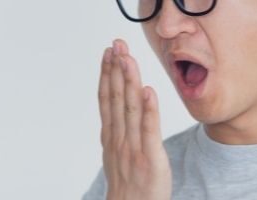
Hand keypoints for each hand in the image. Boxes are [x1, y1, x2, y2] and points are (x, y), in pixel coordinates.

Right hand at [98, 39, 171, 199]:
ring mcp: (133, 149)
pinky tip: (149, 91)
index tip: (108, 52)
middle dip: (116, 70)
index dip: (107, 74)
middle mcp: (119, 139)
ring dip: (129, 81)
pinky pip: (149, 131)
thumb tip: (119, 106)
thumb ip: (118, 130)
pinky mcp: (150, 159)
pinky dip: (149, 110)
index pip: (107, 99)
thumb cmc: (128, 187)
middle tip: (116, 44)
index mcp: (111, 137)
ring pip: (130, 109)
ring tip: (128, 58)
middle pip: (116, 98)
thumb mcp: (118, 154)